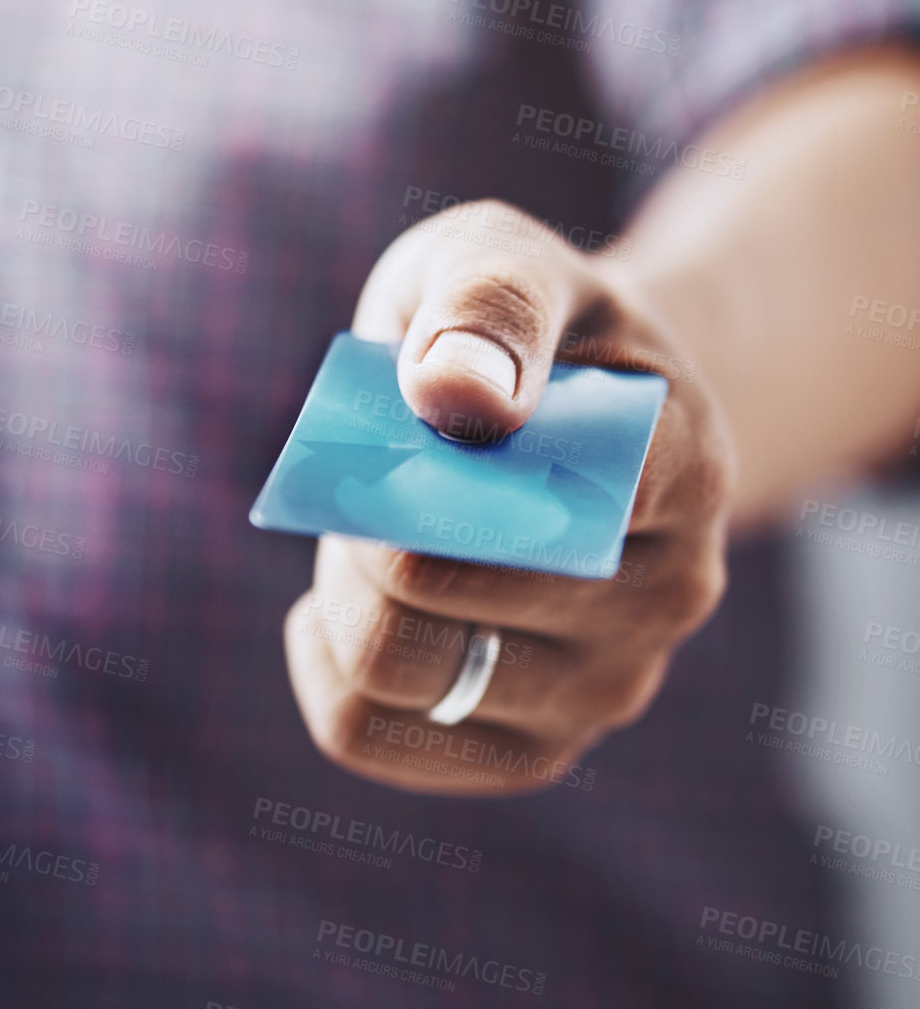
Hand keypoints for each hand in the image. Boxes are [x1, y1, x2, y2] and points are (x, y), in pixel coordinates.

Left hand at [283, 201, 732, 795]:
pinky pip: (365, 732)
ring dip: (342, 589)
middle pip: (425, 589)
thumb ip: (489, 302)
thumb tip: (455, 395)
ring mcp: (606, 690)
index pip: (519, 501)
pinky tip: (355, 600)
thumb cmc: (531, 333)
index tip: (412, 403)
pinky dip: (325, 660)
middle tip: (380, 466)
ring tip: (378, 530)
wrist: (589, 417)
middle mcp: (668, 599)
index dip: (417, 462)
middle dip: (363, 516)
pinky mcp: (533, 750)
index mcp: (683, 468)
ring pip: (391, 671)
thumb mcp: (507, 258)